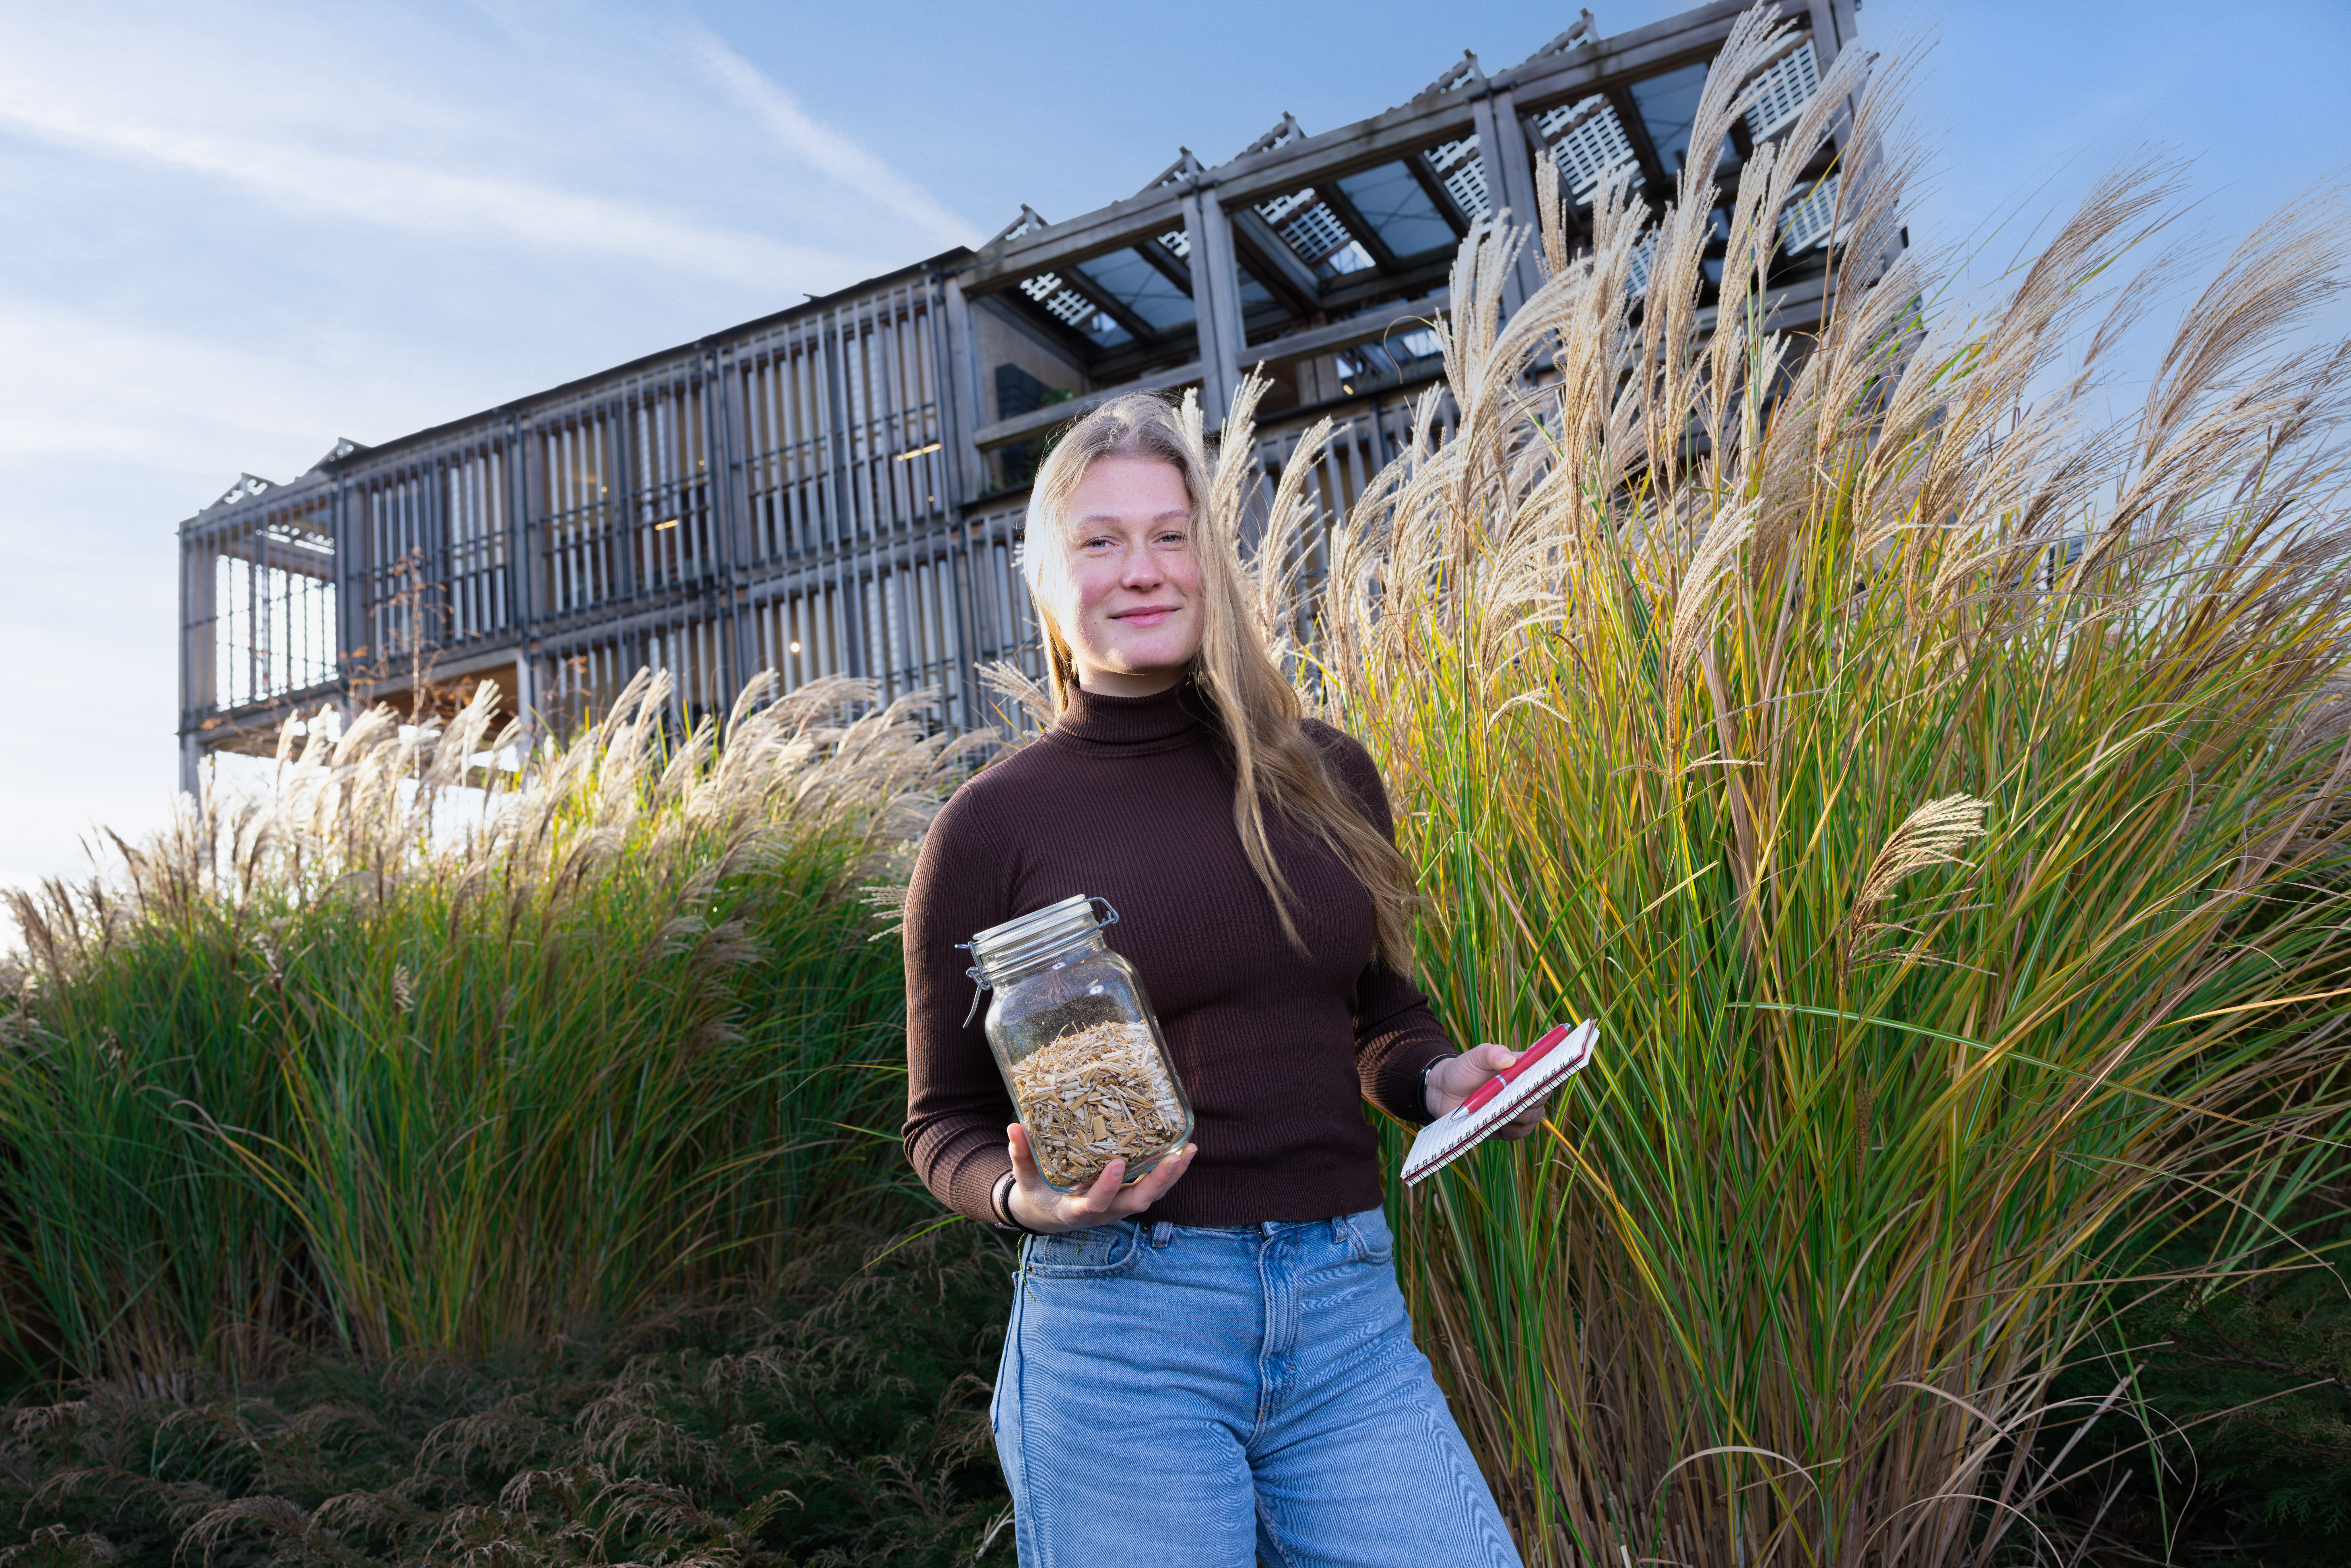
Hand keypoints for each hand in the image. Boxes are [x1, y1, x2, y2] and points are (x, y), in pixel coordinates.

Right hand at [1003, 1123, 1197, 1233]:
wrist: (1049, 1216)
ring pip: (1151, 1196)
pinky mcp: (1128, 1196)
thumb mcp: (1025, 1179)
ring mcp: (1119, 1206)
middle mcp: (1104, 1212)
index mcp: (1075, 1211)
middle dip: (1157, 1183)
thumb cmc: (1037, 1195)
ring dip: (1171, 1176)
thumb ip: (1021, 1155)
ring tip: (1189, 1150)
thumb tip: (1014, 1126)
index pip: (1095, 1204)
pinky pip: (1152, 1187)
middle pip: (1136, 1202)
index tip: (1116, 1165)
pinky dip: (1169, 1172)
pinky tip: (1183, 1150)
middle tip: (1175, 1158)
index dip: (1106, 1188)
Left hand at [1424, 1043, 1551, 1140]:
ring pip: (1533, 1116)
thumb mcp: (1474, 1057)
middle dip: (1528, 1098)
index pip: (1544, 1072)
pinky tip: (1497, 1122)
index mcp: (1523, 1069)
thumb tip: (1508, 1060)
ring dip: (1518, 1114)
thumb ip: (1490, 1053)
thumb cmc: (1464, 1070)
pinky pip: (1520, 1133)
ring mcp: (1519, 1111)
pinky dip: (1511, 1129)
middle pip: (1541, 1097)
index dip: (1545, 1076)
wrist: (1445, 1093)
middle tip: (1510, 1096)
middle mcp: (1525, 1090)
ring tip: (1498, 1108)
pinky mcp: (1509, 1128)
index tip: (1538, 1079)